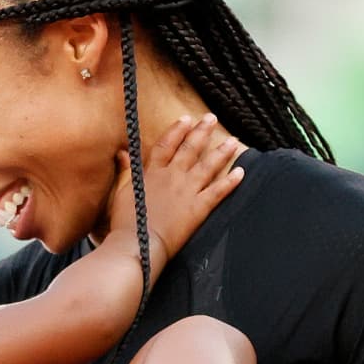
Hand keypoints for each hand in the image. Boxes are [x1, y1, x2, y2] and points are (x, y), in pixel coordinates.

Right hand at [105, 113, 242, 268]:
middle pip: (190, 149)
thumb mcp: (122, 192)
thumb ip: (126, 170)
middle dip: (202, 132)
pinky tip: (241, 172)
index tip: (187, 119)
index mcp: (152, 173)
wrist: (138, 244)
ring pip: (208, 166)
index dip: (177, 131)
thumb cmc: (126, 222)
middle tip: (212, 119)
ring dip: (221, 152)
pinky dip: (230, 182)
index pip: (166, 145)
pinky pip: (218, 191)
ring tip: (233, 141)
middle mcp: (172, 177)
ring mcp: (187, 191)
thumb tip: (123, 152)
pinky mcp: (198, 208)